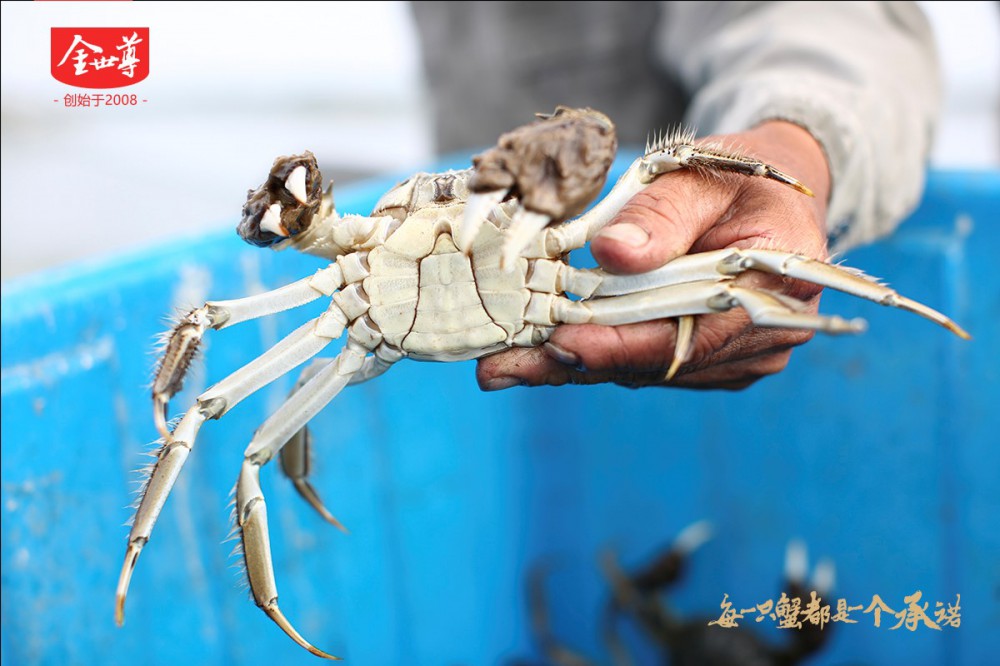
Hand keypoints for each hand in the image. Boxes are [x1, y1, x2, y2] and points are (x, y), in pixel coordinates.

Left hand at [478, 121, 832, 390]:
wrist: (770, 193)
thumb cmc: (738, 176)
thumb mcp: (701, 175)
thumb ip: (661, 215)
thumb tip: (612, 253)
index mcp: (776, 289)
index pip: (688, 333)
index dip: (617, 344)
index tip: (556, 345)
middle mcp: (763, 340)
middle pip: (655, 362)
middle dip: (572, 364)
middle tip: (498, 369)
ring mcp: (738, 358)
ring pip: (643, 370)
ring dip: (575, 364)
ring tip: (504, 362)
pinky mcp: (710, 362)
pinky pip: (645, 364)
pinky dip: (595, 354)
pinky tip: (542, 350)